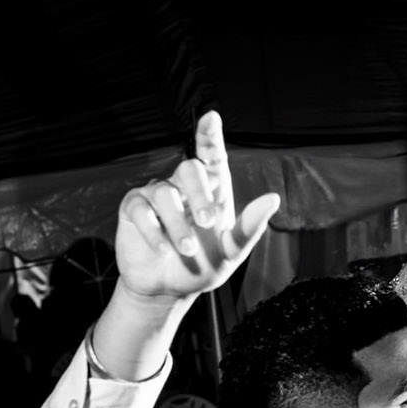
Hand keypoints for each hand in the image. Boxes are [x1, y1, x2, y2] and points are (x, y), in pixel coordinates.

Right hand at [116, 111, 280, 305]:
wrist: (168, 290)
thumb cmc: (204, 267)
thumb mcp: (231, 252)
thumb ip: (250, 227)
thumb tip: (272, 198)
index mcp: (212, 192)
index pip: (211, 157)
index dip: (209, 135)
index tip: (211, 117)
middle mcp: (183, 188)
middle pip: (189, 170)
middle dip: (200, 195)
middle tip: (208, 222)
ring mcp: (157, 195)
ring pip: (165, 194)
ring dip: (178, 225)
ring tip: (187, 251)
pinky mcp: (133, 209)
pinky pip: (140, 209)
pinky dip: (153, 231)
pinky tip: (162, 250)